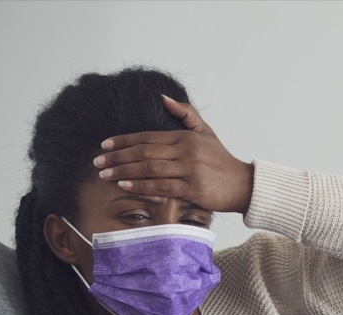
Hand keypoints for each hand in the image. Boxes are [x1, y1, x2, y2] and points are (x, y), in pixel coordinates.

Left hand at [92, 95, 254, 213]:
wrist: (244, 185)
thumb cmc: (222, 161)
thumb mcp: (206, 132)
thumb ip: (186, 114)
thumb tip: (162, 97)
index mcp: (185, 137)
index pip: (147, 136)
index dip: (122, 140)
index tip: (104, 145)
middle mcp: (186, 151)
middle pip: (143, 152)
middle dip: (117, 157)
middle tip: (97, 161)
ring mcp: (190, 170)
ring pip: (149, 169)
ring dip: (123, 171)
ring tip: (105, 174)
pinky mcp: (193, 189)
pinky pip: (161, 187)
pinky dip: (141, 186)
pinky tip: (125, 185)